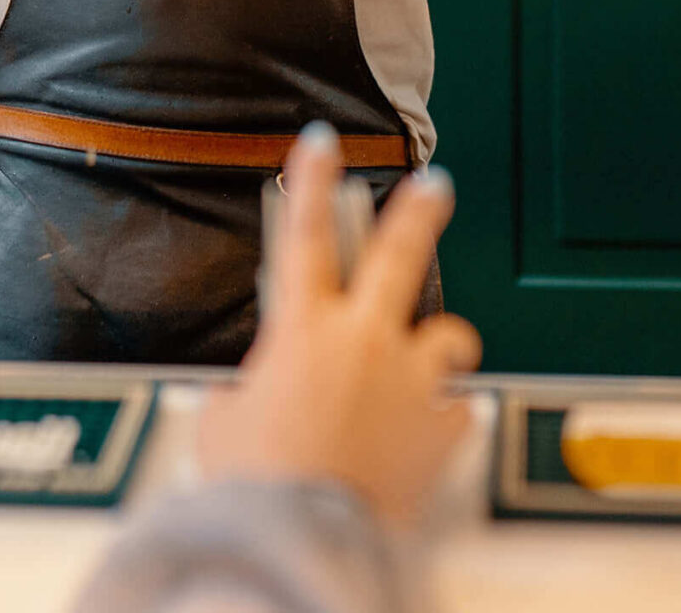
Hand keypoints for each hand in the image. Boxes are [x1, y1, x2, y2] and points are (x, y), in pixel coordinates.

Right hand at [196, 126, 480, 526]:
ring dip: (437, 345)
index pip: (304, 236)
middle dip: (419, 213)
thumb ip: (246, 394)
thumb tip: (250, 399)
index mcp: (302, 332)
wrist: (302, 537)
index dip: (311, 182)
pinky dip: (443, 416)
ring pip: (445, 336)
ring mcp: (408, 381)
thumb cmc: (255, 487)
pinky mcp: (438, 427)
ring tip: (433, 355)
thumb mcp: (225, 425)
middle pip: (399, 256)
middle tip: (435, 187)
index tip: (322, 143)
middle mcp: (362, 342)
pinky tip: (428, 432)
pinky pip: (455, 409)